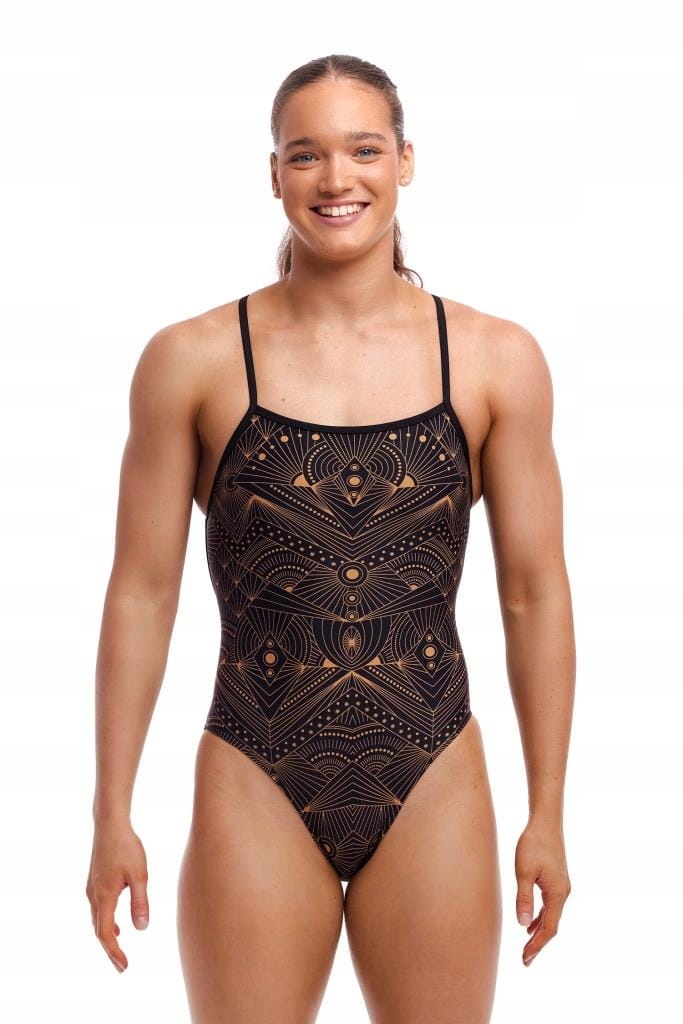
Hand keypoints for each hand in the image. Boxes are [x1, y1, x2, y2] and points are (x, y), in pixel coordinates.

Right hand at [85, 822, 148, 972]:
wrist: (109, 825)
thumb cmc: (126, 847)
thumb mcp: (139, 874)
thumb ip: (140, 902)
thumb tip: (141, 928)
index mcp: (104, 896)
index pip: (104, 934)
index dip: (114, 952)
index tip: (124, 967)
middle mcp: (94, 895)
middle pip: (98, 930)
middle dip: (110, 950)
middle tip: (121, 967)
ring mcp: (91, 888)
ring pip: (96, 920)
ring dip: (106, 936)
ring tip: (118, 949)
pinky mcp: (94, 882)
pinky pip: (97, 909)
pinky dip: (104, 922)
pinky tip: (115, 925)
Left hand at [515, 818, 570, 965]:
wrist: (546, 821)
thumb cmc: (533, 844)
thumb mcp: (523, 871)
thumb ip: (523, 898)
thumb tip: (523, 925)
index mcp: (557, 894)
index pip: (549, 928)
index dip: (537, 945)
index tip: (526, 959)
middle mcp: (563, 893)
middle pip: (553, 925)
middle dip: (539, 943)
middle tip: (526, 960)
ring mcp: (562, 886)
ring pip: (552, 916)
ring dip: (540, 931)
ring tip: (527, 946)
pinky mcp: (557, 879)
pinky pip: (551, 905)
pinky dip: (542, 917)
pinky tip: (531, 922)